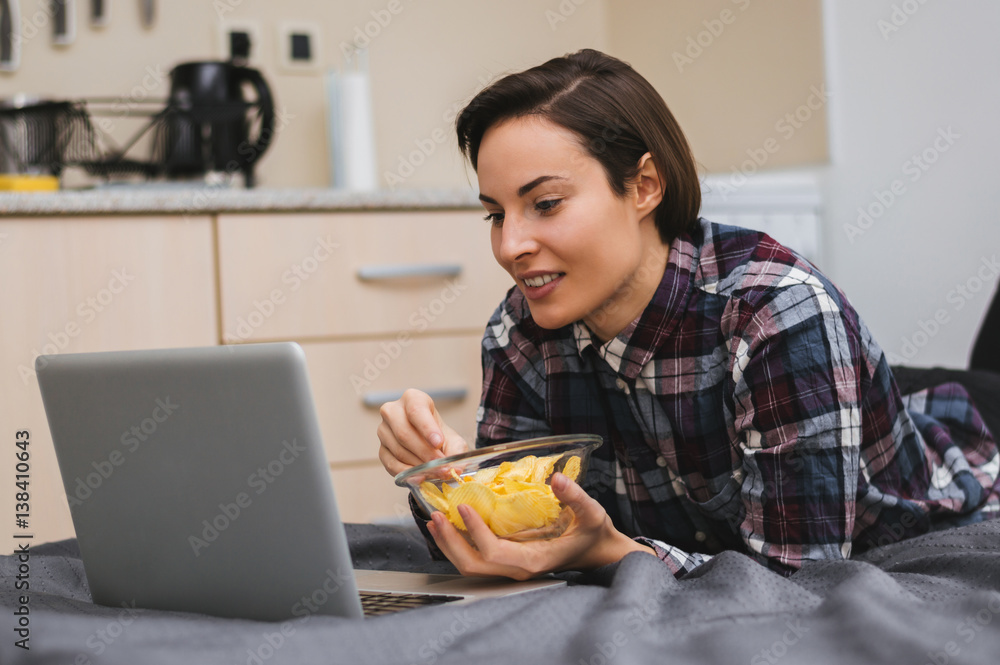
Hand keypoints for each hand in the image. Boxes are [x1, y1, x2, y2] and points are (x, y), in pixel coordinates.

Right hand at [377, 389, 468, 475]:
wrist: (430, 446)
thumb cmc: (440, 437)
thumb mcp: (454, 440)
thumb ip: (457, 451)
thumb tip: (455, 468)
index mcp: (413, 399)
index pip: (416, 410)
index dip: (427, 427)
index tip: (438, 443)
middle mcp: (393, 411)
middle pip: (404, 433)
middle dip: (424, 452)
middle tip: (440, 466)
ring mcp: (384, 430)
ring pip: (398, 449)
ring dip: (418, 464)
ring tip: (435, 472)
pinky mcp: (381, 449)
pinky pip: (391, 463)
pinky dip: (406, 473)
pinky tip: (419, 477)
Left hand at [425, 472, 654, 579]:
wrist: (599, 553)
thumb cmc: (593, 534)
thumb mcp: (591, 513)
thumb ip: (574, 496)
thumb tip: (557, 479)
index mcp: (534, 560)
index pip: (494, 552)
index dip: (475, 532)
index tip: (463, 507)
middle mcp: (518, 570)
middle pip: (473, 565)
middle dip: (451, 542)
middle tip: (436, 516)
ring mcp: (511, 569)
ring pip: (471, 565)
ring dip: (449, 544)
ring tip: (435, 521)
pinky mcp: (508, 562)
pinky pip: (478, 559)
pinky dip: (460, 543)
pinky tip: (452, 526)